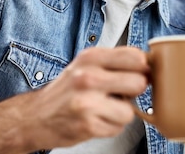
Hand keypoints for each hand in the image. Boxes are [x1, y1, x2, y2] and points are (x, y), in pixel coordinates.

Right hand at [23, 46, 148, 149]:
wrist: (35, 116)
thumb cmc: (66, 90)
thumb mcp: (85, 65)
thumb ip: (114, 62)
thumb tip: (149, 66)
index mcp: (90, 57)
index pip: (136, 56)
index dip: (141, 68)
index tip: (136, 74)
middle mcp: (88, 76)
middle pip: (139, 82)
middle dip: (133, 92)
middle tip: (118, 94)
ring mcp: (87, 101)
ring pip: (130, 110)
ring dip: (120, 113)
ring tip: (103, 109)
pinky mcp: (87, 124)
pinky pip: (118, 127)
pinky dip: (110, 127)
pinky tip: (95, 120)